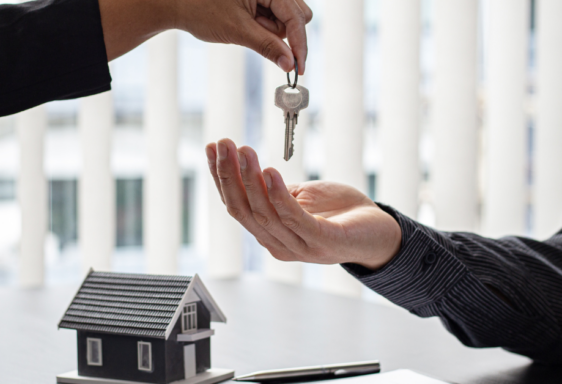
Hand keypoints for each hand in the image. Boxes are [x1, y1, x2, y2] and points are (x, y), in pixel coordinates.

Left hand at [176, 0, 311, 73]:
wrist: (178, 3)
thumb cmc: (202, 10)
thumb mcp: (238, 31)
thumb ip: (268, 46)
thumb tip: (290, 64)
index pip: (297, 17)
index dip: (299, 45)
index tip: (298, 68)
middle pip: (298, 15)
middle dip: (282, 33)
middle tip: (256, 33)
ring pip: (287, 18)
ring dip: (272, 30)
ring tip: (246, 26)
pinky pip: (274, 17)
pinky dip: (264, 26)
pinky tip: (246, 23)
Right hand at [205, 139, 401, 269]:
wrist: (380, 232)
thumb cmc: (341, 213)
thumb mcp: (301, 198)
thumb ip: (275, 193)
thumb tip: (250, 170)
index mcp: (271, 234)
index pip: (237, 206)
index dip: (222, 178)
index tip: (213, 149)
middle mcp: (279, 244)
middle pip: (244, 210)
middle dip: (229, 175)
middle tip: (223, 145)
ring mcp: (300, 246)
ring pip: (264, 213)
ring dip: (250, 180)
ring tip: (244, 151)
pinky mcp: (323, 241)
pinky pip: (294, 218)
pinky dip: (278, 195)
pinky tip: (269, 172)